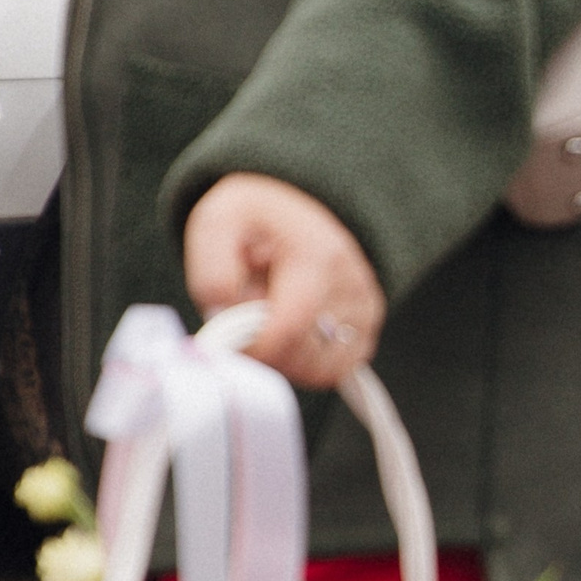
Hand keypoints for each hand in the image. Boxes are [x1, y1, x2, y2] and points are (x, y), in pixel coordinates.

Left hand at [184, 173, 385, 388]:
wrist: (297, 209)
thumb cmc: (253, 219)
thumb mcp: (217, 224)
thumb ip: (212, 271)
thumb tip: (222, 319)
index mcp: (318, 257)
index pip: (292, 327)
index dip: (255, 349)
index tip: (226, 343)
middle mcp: (352, 287)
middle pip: (307, 357)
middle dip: (265, 354)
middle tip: (240, 327)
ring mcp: (365, 312)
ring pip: (323, 371)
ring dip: (285, 361)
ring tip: (266, 326)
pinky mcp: (368, 331)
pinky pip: (334, 371)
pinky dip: (303, 365)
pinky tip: (286, 336)